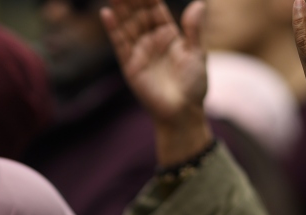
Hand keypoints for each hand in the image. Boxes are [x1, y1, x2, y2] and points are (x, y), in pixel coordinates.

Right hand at [103, 0, 213, 166]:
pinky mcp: (130, 65)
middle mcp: (151, 39)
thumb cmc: (193, 86)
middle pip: (138, 12)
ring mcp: (139, 51)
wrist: (182, 113)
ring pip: (127, 23)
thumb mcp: (197, 54)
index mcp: (168, 34)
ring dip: (119, 6)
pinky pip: (119, 43)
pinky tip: (107, 13)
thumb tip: (199, 3)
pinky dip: (113, 28)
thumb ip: (194, 29)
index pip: (155, 8)